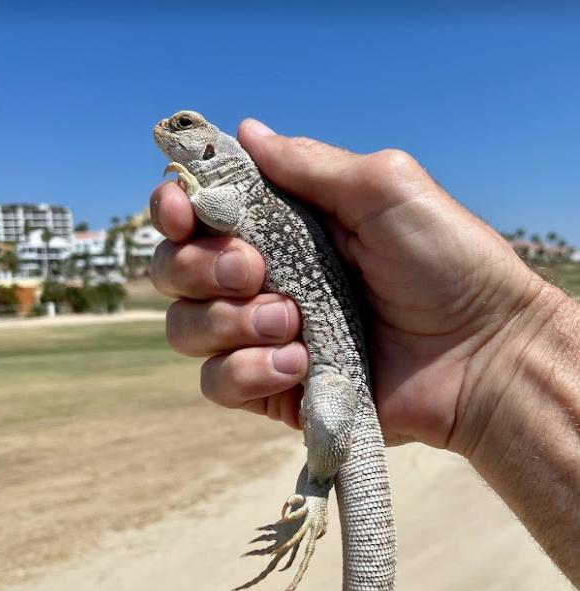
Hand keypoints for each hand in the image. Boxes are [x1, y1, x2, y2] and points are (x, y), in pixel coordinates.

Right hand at [149, 120, 546, 453]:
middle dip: (200, 267)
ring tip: (292, 321)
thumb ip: (310, 163)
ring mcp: (266, 338)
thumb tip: (247, 132)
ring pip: (187, 329)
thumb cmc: (447, 262)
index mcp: (285, 227)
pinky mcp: (275, 390)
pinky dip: (247, 370)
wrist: (482, 351)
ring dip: (228, 321)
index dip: (174, 209)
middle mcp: (265, 279)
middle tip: (255, 269)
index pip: (198, 215)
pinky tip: (299, 362)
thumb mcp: (384, 189)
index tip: (183, 212)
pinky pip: (217, 383)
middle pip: (175, 271)